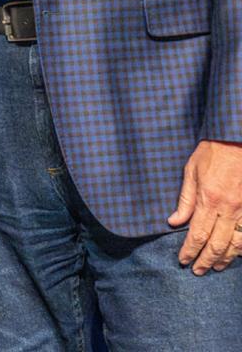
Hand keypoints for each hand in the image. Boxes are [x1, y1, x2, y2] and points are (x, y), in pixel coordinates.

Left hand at [168, 139, 241, 273]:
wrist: (239, 139)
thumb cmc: (213, 151)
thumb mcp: (191, 170)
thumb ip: (185, 198)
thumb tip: (174, 221)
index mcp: (209, 199)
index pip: (198, 234)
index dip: (190, 251)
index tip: (183, 261)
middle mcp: (229, 208)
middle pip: (218, 244)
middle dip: (206, 260)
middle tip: (198, 271)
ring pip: (238, 244)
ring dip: (226, 259)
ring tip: (215, 267)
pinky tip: (237, 253)